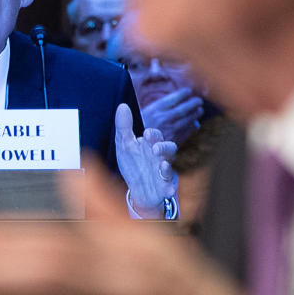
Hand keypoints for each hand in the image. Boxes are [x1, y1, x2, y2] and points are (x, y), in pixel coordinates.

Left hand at [113, 103, 177, 218]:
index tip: (146, 134)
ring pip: (170, 165)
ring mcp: (164, 171)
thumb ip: (124, 127)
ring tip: (162, 165)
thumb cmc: (134, 164)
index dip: (153, 134)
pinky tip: (168, 188)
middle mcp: (160, 156)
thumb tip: (122, 106)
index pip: (155, 135)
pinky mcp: (166, 185)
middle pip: (168, 147)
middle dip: (163, 147)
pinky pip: (170, 185)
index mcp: (151, 144)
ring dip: (167, 166)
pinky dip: (169, 186)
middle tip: (155, 148)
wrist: (138, 189)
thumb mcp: (125, 145)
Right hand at [141, 87, 203, 146]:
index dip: (183, 93)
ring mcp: (170, 130)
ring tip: (199, 110)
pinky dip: (192, 126)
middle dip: (193, 103)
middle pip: (184, 108)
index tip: (188, 91)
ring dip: (195, 114)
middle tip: (199, 101)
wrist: (136, 149)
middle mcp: (164, 118)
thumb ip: (157, 107)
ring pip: (188, 120)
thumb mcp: (143, 114)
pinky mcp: (174, 141)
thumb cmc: (138, 129)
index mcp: (155, 110)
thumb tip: (174, 100)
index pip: (174, 98)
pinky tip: (194, 123)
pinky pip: (187, 131)